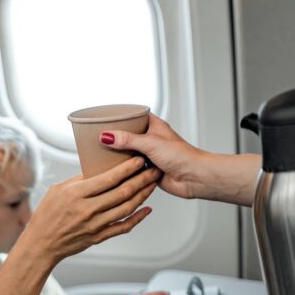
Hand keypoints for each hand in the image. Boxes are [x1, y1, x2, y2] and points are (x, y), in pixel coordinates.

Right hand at [20, 156, 159, 264]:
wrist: (41, 244)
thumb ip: (79, 180)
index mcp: (76, 194)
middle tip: (152, 168)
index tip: (138, 158)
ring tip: (152, 183)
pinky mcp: (99, 237)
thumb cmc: (46, 215)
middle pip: (122, 192)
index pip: (108, 178)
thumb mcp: (57, 190)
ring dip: (143, 195)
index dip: (127, 168)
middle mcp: (87, 209)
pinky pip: (123, 227)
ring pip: (127, 208)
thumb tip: (98, 167)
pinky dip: (138, 218)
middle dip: (141, 178)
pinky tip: (147, 209)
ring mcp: (95, 225)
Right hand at [99, 114, 261, 205]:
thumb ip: (127, 139)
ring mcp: (150, 156)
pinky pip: (133, 171)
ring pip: (130, 155)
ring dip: (120, 157)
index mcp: (154, 126)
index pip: (134, 116)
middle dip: (116, 140)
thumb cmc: (182, 156)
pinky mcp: (149, 172)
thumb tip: (106, 136)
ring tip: (102, 156)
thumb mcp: (150, 143)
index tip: (104, 119)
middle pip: (128, 137)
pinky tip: (114, 172)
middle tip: (99, 140)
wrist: (195, 178)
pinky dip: (126, 172)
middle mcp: (152, 140)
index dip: (120, 117)